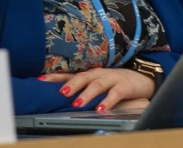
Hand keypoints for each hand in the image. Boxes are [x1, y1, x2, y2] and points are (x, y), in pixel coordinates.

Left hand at [38, 68, 154, 111]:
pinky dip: (107, 101)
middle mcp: (99, 74)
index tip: (40, 80)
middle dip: (71, 85)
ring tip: (77, 103)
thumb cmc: (115, 82)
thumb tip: (61, 96)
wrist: (142, 78)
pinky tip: (101, 109)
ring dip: (87, 94)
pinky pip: (115, 93)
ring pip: (97, 84)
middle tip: (61, 93)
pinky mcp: (125, 86)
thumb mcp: (97, 83)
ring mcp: (112, 78)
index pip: (69, 74)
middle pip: (83, 77)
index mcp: (90, 74)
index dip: (55, 76)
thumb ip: (83, 88)